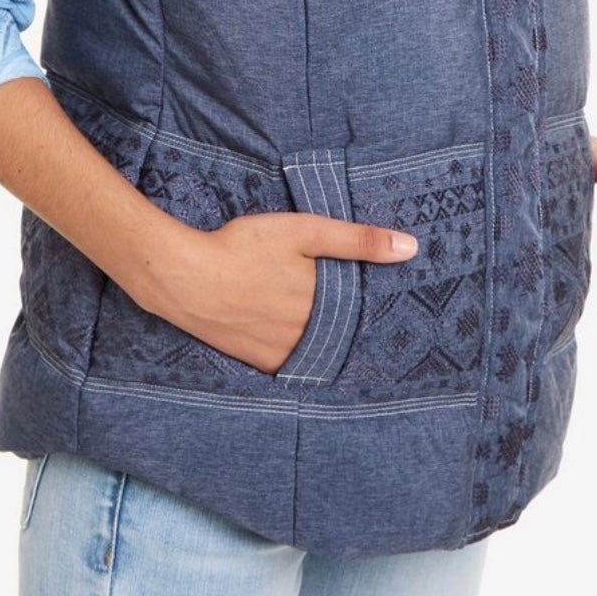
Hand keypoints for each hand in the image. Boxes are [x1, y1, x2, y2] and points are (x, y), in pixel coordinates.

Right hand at [144, 212, 418, 375]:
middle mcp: (309, 336)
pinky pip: (292, 364)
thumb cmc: (244, 247)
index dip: (377, 304)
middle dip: (354, 324)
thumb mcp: (304, 231)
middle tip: (366, 316)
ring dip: (327, 341)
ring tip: (329, 324)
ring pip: (319, 350)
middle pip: (344, 333)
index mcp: (325, 304)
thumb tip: (411, 249)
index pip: (366, 311)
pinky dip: (300, 353)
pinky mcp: (258, 361)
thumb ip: (356, 241)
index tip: (394, 303)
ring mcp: (282, 353)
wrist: (185, 277)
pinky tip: (297, 338)